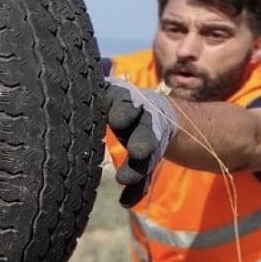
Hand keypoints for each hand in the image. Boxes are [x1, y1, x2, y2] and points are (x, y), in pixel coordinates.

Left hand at [103, 77, 177, 206]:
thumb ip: (103, 79)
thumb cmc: (123, 102)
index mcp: (129, 102)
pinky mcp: (148, 163)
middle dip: (141, 140)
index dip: (123, 110)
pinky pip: (144, 178)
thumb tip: (97, 59)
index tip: (117, 118)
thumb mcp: (111, 89)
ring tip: (125, 180)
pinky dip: (136, 190)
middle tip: (139, 151)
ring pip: (145, 158)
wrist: (163, 117)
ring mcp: (148, 144)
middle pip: (144, 131)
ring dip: (136, 169)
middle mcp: (142, 122)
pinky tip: (126, 201)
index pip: (126, 103)